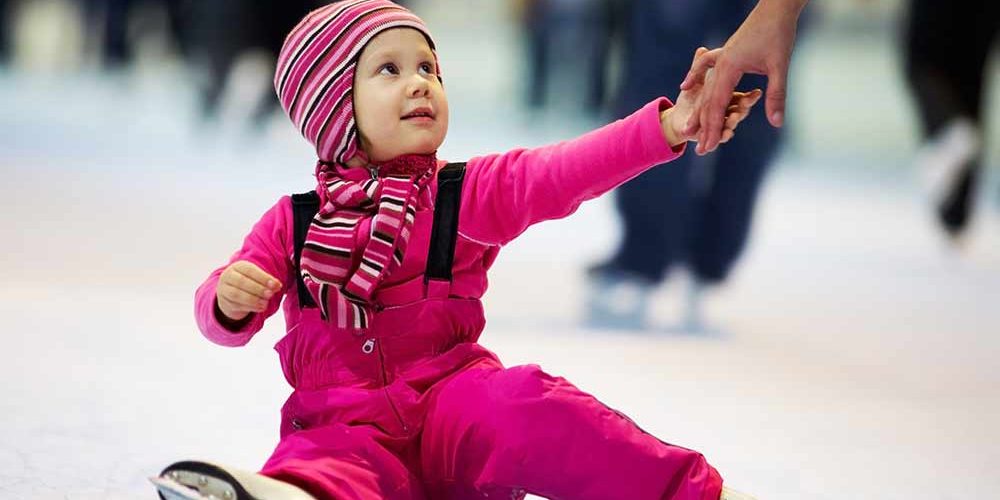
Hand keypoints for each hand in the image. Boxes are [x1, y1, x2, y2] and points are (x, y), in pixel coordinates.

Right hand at [216, 260, 281, 321]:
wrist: (230, 294)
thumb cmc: (249, 283)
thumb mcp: (257, 278)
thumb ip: (267, 281)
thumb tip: (277, 285)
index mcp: (238, 267)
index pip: (250, 270)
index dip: (263, 278)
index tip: (276, 285)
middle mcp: (228, 276)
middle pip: (241, 282)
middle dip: (258, 288)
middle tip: (270, 294)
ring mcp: (224, 289)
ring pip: (236, 294)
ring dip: (253, 299)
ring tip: (265, 303)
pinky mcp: (224, 302)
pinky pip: (236, 305)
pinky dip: (250, 307)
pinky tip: (260, 308)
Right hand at [680, 0, 805, 154]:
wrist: (775, 8)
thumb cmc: (778, 33)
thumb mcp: (780, 66)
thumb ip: (776, 95)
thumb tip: (777, 122)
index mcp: (729, 68)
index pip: (716, 105)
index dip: (712, 128)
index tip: (707, 147)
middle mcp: (720, 65)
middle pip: (707, 101)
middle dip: (703, 127)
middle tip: (700, 150)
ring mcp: (721, 59)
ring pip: (706, 90)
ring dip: (700, 111)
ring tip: (692, 129)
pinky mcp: (725, 55)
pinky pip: (705, 72)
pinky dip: (695, 80)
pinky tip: (685, 87)